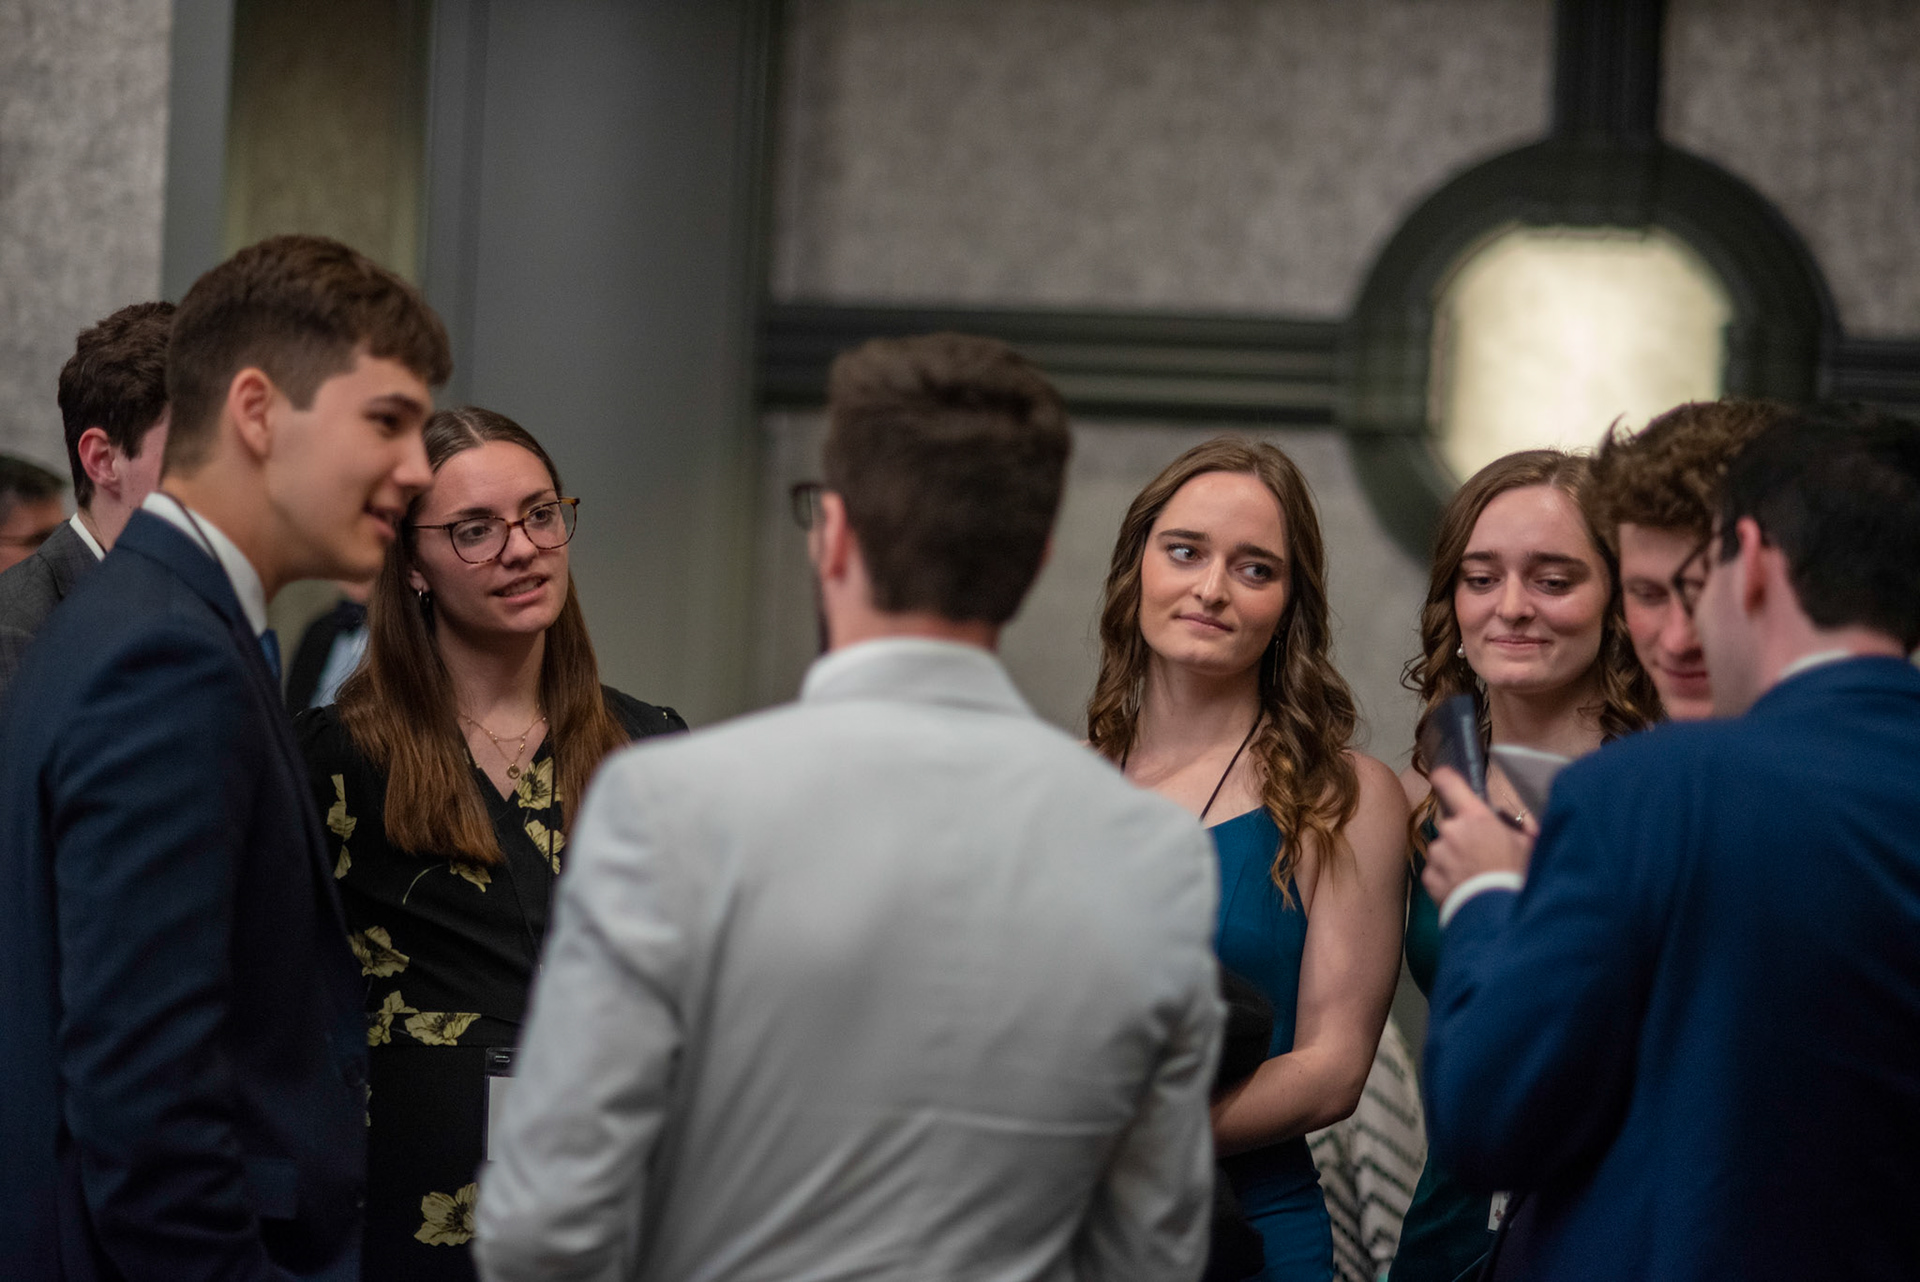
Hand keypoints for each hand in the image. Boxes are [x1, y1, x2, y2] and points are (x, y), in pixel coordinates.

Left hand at [1420, 768, 1536, 907]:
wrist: (1499, 917)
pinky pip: (1438, 873)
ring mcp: (1437, 855)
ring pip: (1444, 851)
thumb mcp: (1530, 847)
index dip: (1446, 779)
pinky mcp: (1429, 878)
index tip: (1441, 775)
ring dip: (1456, 860)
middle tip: (1486, 857)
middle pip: (1453, 826)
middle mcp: (1451, 831)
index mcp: (1475, 818)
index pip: (1451, 785)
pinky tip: (1467, 890)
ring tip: (1478, 879)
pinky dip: (1448, 879)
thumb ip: (1520, 828)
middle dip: (1466, 838)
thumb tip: (1514, 822)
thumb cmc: (1519, 878)